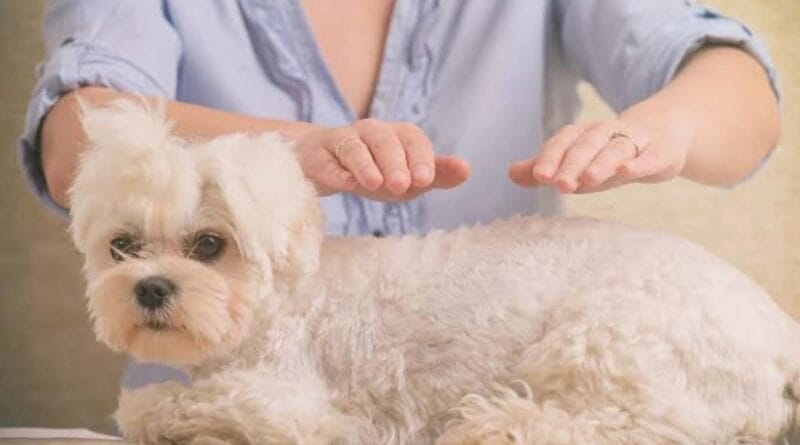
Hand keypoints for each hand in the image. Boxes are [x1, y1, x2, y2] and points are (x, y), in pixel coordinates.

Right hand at [294, 119, 469, 200]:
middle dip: (395, 162)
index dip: (420, 158)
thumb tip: (466, 170)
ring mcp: (342, 141)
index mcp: (397, 135)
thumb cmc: (374, 171)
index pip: (412, 139)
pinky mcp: (318, 155)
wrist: (324, 165)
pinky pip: (326, 161)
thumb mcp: (407, 177)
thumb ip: (435, 174)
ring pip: (354, 147)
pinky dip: (335, 171)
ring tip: (375, 184)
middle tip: (403, 185)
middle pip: (384, 140)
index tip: (426, 179)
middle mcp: (370, 132)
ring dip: (365, 165)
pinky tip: (344, 184)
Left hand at [508, 117, 691, 192]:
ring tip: (587, 179)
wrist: (662, 134)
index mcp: (583, 135)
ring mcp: (635, 141)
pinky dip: (639, 163)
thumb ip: (544, 169)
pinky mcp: (661, 152)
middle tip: (559, 184)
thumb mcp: (576, 163)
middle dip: (572, 164)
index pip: (563, 142)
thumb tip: (510, 173)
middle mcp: (607, 133)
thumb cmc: (608, 155)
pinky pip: (649, 156)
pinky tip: (627, 171)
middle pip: (587, 146)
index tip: (540, 176)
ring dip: (601, 163)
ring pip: (616, 149)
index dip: (551, 157)